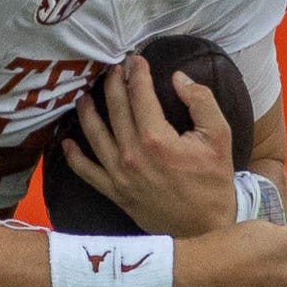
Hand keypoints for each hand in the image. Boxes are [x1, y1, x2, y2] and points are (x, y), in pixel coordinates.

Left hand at [60, 55, 237, 236]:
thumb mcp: (219, 136)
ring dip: (87, 112)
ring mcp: (119, 175)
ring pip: (94, 135)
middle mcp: (132, 155)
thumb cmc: (213, 181)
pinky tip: (66, 142)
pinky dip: (74, 157)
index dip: (136, 73)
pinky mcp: (115, 192)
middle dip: (112, 84)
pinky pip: (86, 172)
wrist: (205, 227)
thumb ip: (201, 101)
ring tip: (85, 96)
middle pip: (115, 109)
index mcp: (156, 139)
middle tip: (112, 69)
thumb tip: (178, 77)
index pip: (139, 95)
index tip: (135, 59)